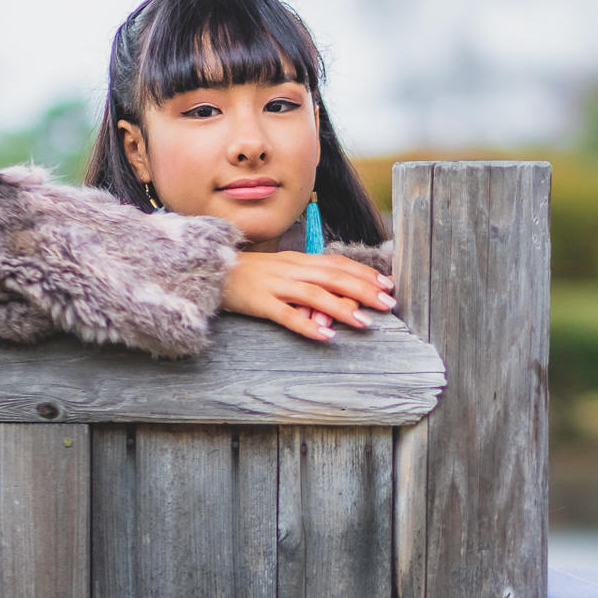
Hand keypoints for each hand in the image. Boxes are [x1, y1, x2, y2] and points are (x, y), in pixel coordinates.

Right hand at [221, 251, 395, 341]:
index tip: (387, 284)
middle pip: (333, 276)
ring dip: (341, 308)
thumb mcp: (281, 270)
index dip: (363, 273)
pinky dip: (307, 326)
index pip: (337, 263)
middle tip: (388, 303)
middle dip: (363, 289)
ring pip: (314, 294)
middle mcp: (290, 269)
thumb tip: (337, 294)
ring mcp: (274, 285)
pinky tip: (325, 337)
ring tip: (364, 322)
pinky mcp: (259, 303)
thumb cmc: (249, 275)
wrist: (210, 271)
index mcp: (298, 260)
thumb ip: (307, 280)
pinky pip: (286, 315)